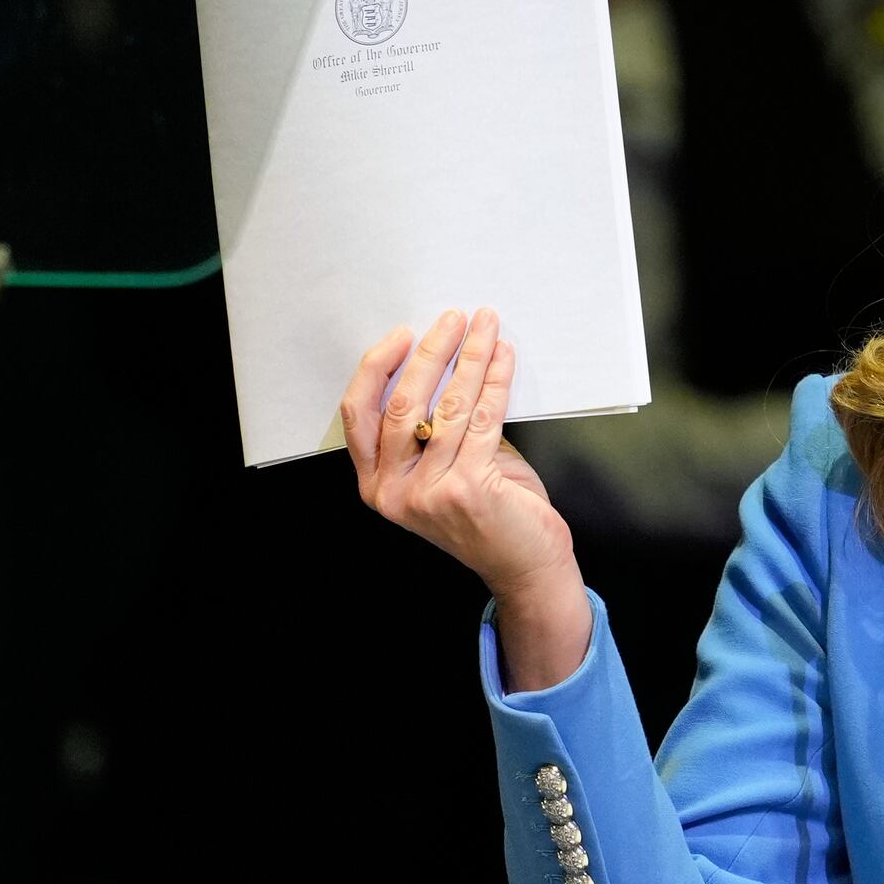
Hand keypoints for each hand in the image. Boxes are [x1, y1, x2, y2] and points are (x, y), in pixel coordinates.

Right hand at [344, 309, 591, 691]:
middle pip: (401, 403)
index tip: (403, 334)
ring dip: (470, 357)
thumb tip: (445, 358)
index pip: (358, 414)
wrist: (525, 565)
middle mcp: (393, 492)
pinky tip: (504, 356)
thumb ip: (431, 429)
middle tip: (453, 318)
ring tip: (485, 325)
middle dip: (430, 352)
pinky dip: (495, 380)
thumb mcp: (440, 471)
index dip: (377, 367)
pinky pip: (482, 418)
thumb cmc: (487, 512)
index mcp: (375, 484)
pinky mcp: (468, 489)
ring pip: (446, 406)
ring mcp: (428, 493)